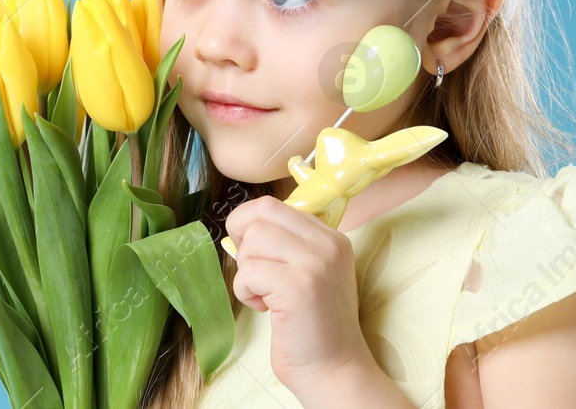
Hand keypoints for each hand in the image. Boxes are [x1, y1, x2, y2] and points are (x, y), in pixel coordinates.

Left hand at [225, 195, 378, 394]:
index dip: (252, 226)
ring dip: (245, 270)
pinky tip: (263, 308)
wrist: (333, 370)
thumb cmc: (312, 326)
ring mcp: (315, 263)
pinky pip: (249, 272)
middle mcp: (328, 244)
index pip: (275, 205)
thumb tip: (242, 226)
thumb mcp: (309, 273)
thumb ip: (286, 245)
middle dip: (243, 240)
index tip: (256, 256)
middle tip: (252, 271)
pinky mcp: (298, 287)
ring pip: (253, 240)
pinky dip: (244, 291)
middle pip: (261, 213)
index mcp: (331, 237)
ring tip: (262, 295)